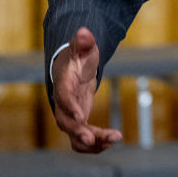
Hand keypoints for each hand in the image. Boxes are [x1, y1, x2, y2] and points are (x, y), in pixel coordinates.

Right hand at [51, 27, 121, 152]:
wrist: (71, 69)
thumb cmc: (78, 57)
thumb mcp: (83, 48)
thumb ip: (84, 42)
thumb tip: (84, 31)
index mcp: (63, 84)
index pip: (62, 96)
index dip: (69, 106)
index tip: (79, 116)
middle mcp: (63, 104)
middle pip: (66, 122)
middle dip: (78, 132)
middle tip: (93, 139)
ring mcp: (69, 116)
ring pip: (75, 136)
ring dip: (92, 143)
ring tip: (115, 138)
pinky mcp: (78, 123)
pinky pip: (83, 140)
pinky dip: (96, 144)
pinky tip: (112, 141)